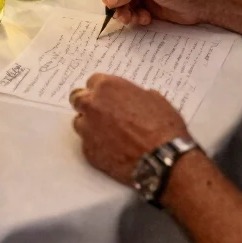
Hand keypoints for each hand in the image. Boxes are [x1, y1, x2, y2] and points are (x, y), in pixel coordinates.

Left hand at [71, 75, 189, 185]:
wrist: (163, 161)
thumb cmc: (163, 128)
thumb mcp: (155, 100)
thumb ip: (135, 95)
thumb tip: (134, 98)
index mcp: (108, 88)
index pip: (93, 81)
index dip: (102, 90)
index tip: (107, 97)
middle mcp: (93, 106)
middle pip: (78, 99)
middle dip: (87, 103)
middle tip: (100, 112)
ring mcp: (89, 130)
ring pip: (79, 122)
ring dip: (89, 125)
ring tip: (107, 134)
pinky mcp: (89, 152)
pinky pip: (87, 145)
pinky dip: (96, 146)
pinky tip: (112, 150)